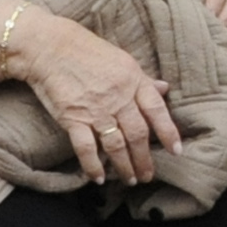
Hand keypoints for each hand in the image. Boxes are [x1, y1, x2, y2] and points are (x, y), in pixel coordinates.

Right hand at [1, 4, 183, 184]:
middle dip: (145, 158)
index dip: (169, 132)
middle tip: (148, 175)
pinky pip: (86, 148)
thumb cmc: (87, 51)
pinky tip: (99, 178)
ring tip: (130, 179)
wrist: (49, 47)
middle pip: (138, 133)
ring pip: (116, 144)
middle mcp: (118, 97)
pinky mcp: (72, 118)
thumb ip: (143, 79)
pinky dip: (93, 165)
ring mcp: (96, 109)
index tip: (176, 151)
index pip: (157, 110)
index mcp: (133, 80)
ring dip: (125, 165)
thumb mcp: (122, 60)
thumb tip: (164, 89)